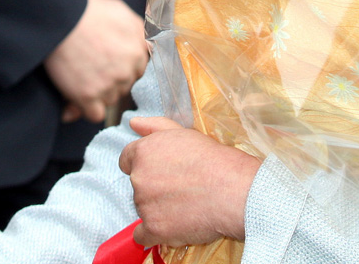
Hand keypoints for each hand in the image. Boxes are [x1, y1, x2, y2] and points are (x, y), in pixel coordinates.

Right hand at [44, 0, 147, 122]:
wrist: (60, 19)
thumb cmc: (88, 11)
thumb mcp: (121, 11)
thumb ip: (137, 30)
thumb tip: (145, 47)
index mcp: (138, 52)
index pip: (137, 71)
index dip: (122, 68)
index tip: (108, 63)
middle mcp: (127, 71)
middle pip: (124, 87)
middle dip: (111, 81)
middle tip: (92, 67)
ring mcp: (109, 85)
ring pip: (110, 100)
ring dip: (99, 94)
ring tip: (81, 76)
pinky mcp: (88, 97)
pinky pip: (95, 114)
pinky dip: (86, 109)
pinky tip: (78, 97)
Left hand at [119, 117, 259, 246]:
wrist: (231, 189)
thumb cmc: (211, 158)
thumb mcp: (183, 133)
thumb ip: (154, 126)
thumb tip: (133, 123)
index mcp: (142, 152)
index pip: (127, 160)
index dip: (144, 165)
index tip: (160, 171)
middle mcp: (138, 177)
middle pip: (137, 185)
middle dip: (153, 186)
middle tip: (180, 187)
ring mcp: (144, 204)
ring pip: (143, 209)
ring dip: (158, 208)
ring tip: (185, 204)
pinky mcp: (153, 228)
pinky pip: (143, 236)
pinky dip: (153, 234)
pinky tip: (170, 227)